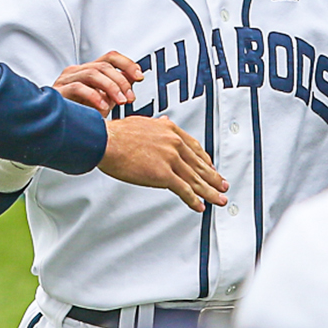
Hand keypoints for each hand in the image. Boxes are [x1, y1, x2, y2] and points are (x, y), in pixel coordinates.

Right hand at [55, 52, 143, 115]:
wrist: (59, 130)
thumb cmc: (80, 115)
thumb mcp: (105, 100)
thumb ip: (118, 88)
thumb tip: (135, 77)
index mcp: (88, 71)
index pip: (110, 57)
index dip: (127, 64)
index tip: (140, 76)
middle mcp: (76, 71)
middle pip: (104, 66)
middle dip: (122, 82)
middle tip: (130, 98)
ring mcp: (66, 79)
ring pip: (93, 73)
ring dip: (111, 87)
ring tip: (121, 102)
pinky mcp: (58, 91)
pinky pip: (78, 87)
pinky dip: (94, 96)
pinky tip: (103, 107)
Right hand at [99, 116, 228, 212]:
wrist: (105, 141)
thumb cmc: (117, 134)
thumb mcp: (143, 122)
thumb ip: (157, 124)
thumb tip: (163, 121)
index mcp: (170, 129)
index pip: (195, 148)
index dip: (206, 161)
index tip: (211, 168)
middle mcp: (174, 143)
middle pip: (199, 165)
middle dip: (214, 178)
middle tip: (223, 186)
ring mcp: (170, 158)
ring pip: (196, 179)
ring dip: (210, 192)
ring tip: (219, 199)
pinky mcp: (163, 174)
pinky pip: (184, 190)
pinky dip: (194, 200)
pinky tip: (200, 206)